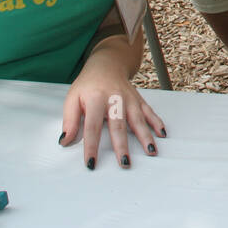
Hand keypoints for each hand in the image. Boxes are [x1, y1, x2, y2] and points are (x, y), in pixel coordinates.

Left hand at [59, 47, 165, 169]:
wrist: (106, 65)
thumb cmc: (88, 85)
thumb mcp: (72, 98)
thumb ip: (69, 120)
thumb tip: (65, 140)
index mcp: (96, 99)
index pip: (92, 127)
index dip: (91, 146)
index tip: (91, 162)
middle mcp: (115, 99)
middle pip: (119, 125)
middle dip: (122, 145)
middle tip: (125, 163)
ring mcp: (129, 99)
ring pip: (138, 119)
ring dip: (145, 136)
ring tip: (151, 151)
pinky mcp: (138, 100)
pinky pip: (149, 112)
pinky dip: (157, 123)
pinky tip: (161, 134)